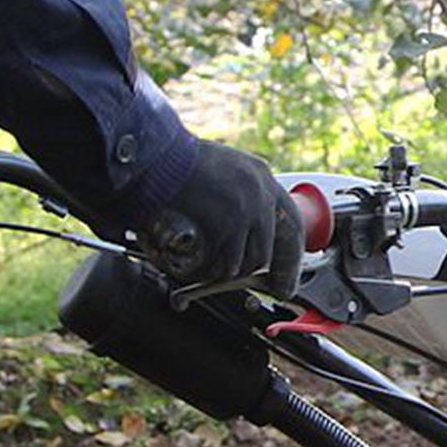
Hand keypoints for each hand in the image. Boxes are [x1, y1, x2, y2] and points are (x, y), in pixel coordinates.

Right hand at [136, 138, 305, 296]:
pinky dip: (212, 272)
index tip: (290, 271)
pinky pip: (226, 263)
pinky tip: (198, 266)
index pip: (291, 219)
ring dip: (231, 272)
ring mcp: (246, 207)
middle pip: (273, 246)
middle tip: (276, 290)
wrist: (154, 157)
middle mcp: (260, 190)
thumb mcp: (218, 171)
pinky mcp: (228, 222)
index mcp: (259, 174)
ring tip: (212, 269)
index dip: (292, 251)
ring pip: (251, 260)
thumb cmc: (174, 165)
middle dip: (277, 273)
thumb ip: (235, 198)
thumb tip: (243, 236)